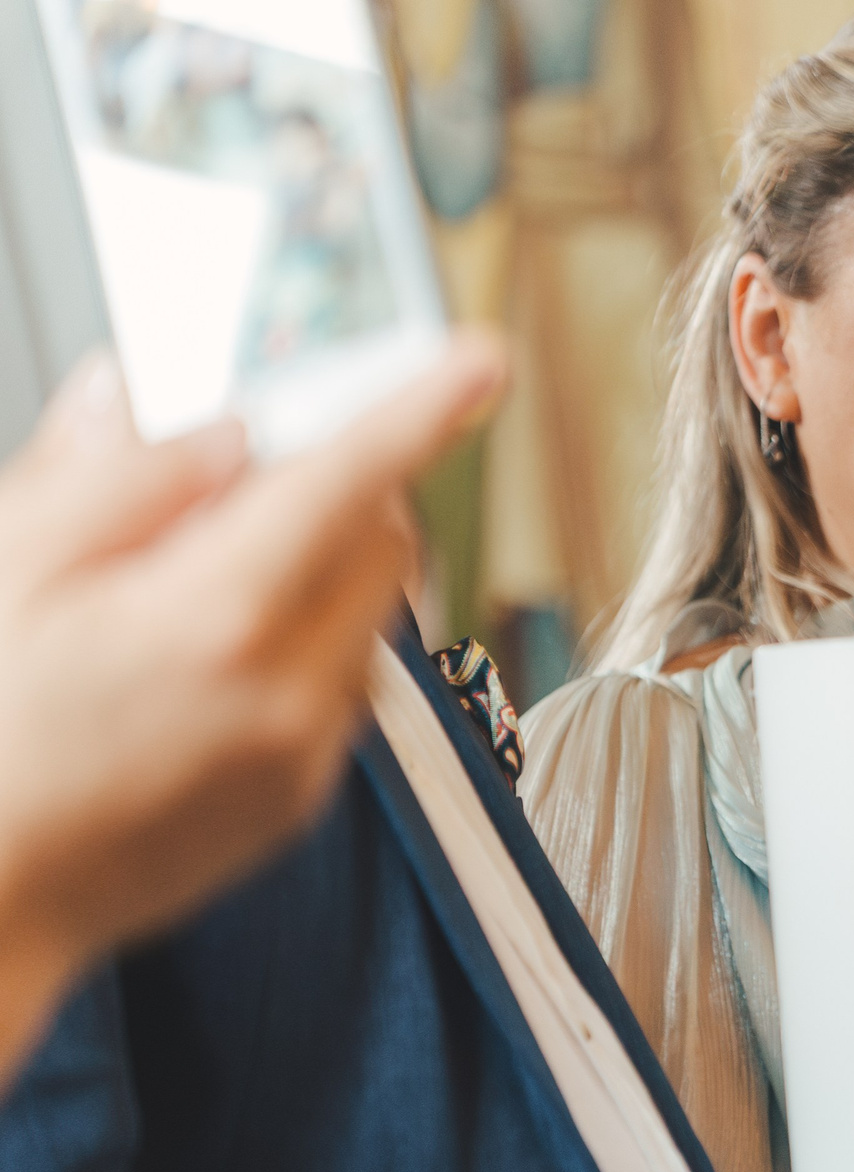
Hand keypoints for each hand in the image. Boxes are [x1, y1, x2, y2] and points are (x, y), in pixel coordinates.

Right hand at [0, 340, 503, 1079]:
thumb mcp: (4, 571)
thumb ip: (113, 482)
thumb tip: (198, 419)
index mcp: (215, 622)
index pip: (350, 484)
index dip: (419, 409)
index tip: (480, 361)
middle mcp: (287, 695)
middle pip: (382, 544)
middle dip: (341, 487)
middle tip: (241, 472)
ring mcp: (303, 758)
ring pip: (366, 617)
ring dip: (317, 567)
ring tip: (186, 578)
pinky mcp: (298, 803)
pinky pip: (337, 689)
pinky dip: (298, 643)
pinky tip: (193, 658)